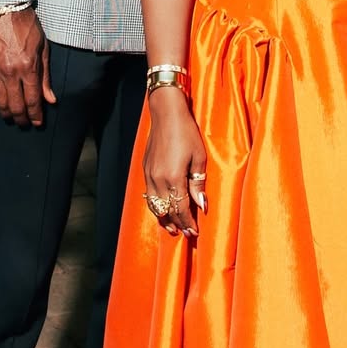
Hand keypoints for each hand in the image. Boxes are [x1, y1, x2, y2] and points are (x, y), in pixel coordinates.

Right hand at [0, 7, 55, 127]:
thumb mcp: (42, 48)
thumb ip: (45, 76)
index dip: (35, 116)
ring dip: (6, 113)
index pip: (33, 100)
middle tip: (24, 124)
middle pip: (15, 106)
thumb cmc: (25, 25)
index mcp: (28, 67)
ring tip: (11, 117)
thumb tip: (50, 99)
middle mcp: (10, 72)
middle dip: (21, 118)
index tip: (37, 123)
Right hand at [142, 91, 206, 238]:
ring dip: (163, 218)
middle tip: (186, 234)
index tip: (195, 232)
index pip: (180, 208)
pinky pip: (149, 195)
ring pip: (154, 205)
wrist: (166, 113)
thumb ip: (198, 183)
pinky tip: (161, 209)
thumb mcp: (199, 157)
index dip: (188, 222)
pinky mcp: (145, 169)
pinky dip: (155, 206)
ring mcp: (149, 174)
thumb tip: (201, 205)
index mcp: (173, 177)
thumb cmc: (187, 132)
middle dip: (177, 223)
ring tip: (172, 228)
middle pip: (166, 210)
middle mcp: (158, 179)